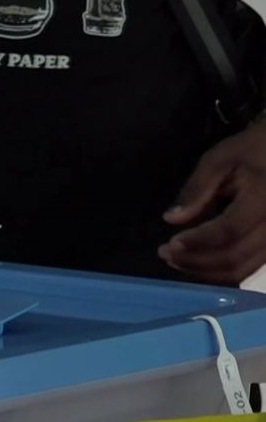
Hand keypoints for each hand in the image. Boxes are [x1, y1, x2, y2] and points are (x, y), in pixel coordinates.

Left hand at [161, 120, 265, 284]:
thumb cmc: (252, 151)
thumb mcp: (221, 160)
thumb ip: (197, 189)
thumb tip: (172, 219)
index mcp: (264, 198)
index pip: (229, 230)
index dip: (198, 241)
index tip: (169, 244)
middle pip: (235, 256)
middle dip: (196, 260)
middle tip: (164, 254)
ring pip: (242, 269)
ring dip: (205, 270)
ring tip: (176, 259)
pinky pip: (248, 268)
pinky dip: (219, 270)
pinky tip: (197, 261)